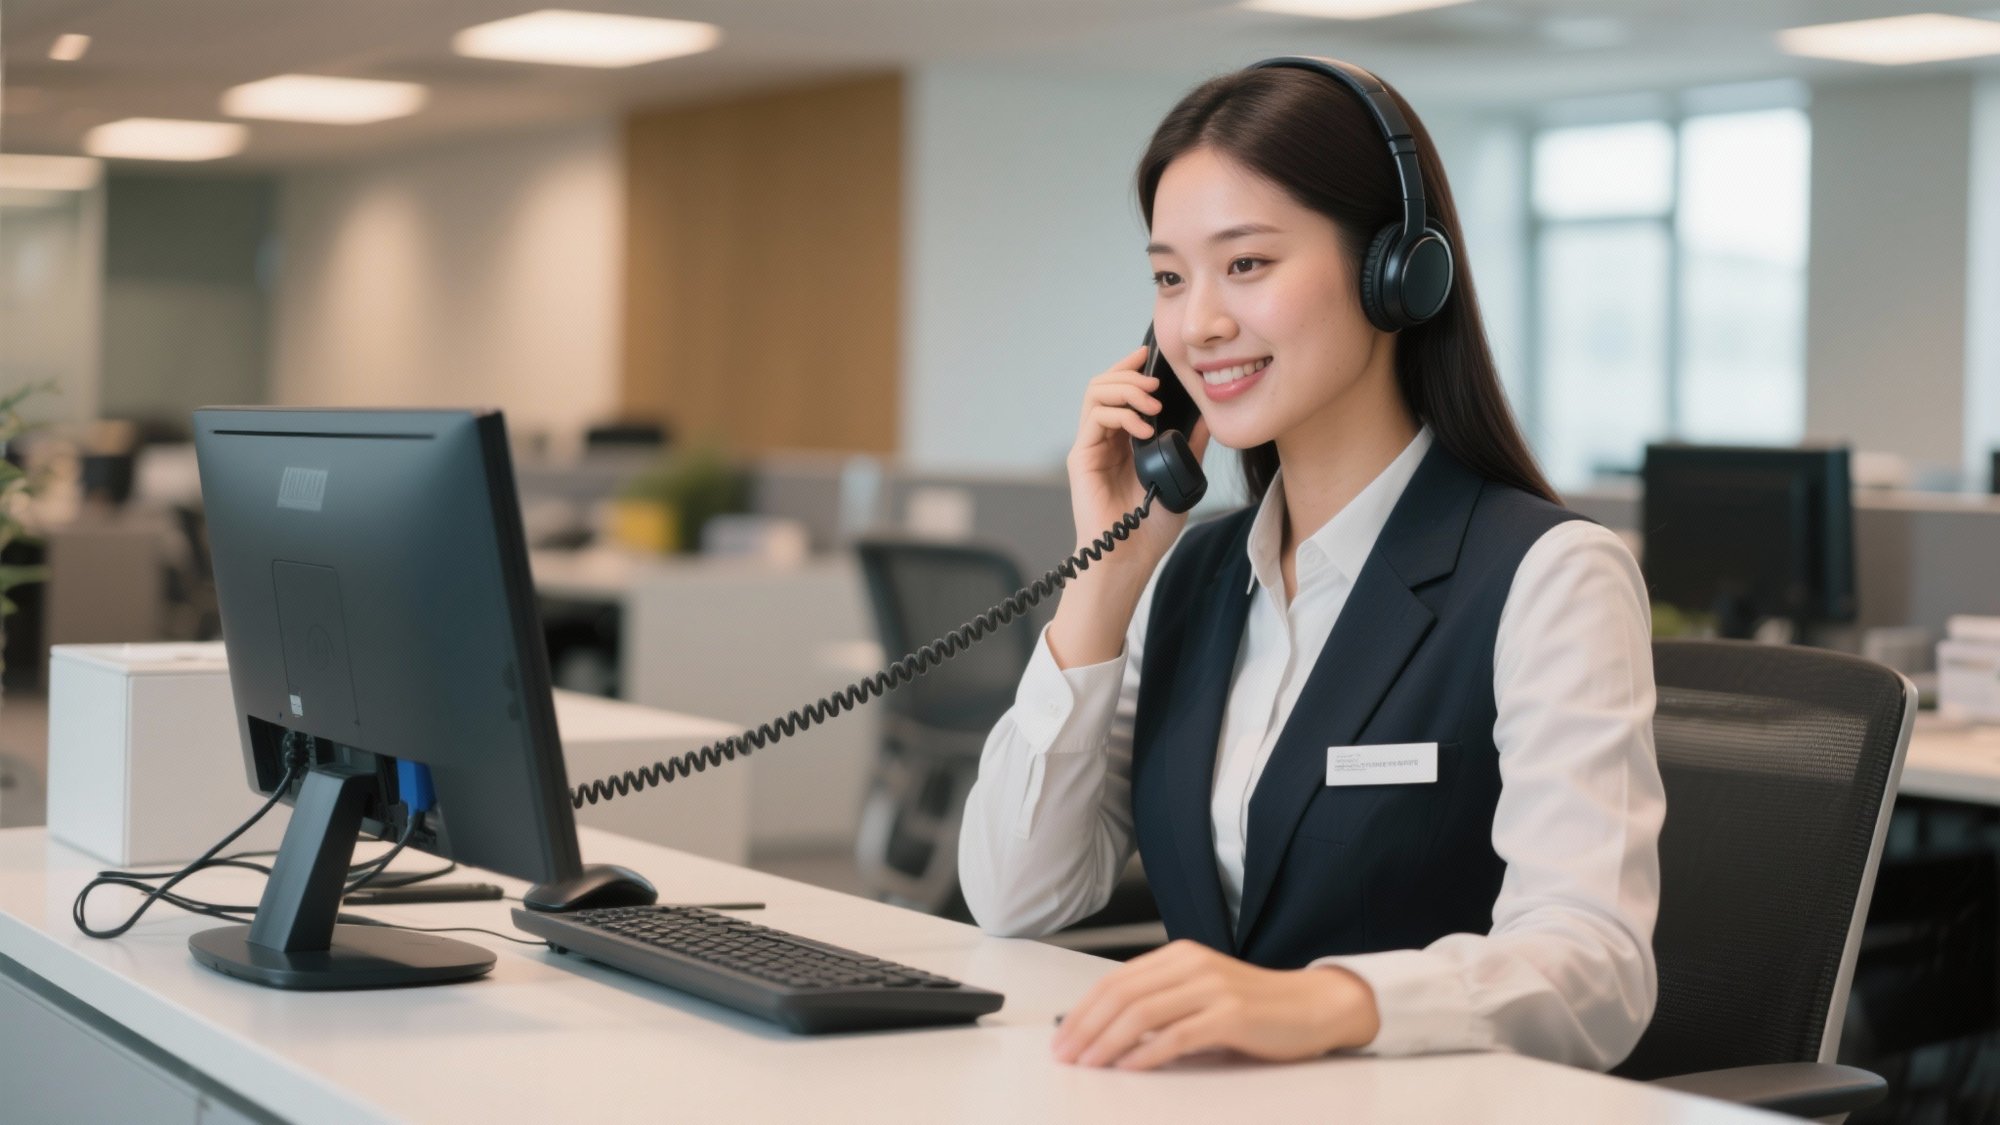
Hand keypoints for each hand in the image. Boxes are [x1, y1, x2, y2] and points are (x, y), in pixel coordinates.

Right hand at [1046, 349, 1210, 668]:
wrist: (1130, 558)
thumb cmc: (1150, 527)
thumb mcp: (1182, 478)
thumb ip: (1190, 446)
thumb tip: (1207, 417)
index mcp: (1124, 440)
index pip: (1121, 390)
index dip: (1132, 368)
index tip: (1152, 355)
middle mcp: (1104, 438)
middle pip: (1104, 384)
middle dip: (1130, 374)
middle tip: (1156, 385)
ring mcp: (1091, 446)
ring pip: (1096, 393)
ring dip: (1126, 389)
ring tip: (1152, 403)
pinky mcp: (1082, 458)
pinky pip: (1095, 418)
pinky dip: (1120, 413)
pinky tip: (1143, 427)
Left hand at [1050, 940, 1380, 1070]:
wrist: (1312, 1007)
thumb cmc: (1254, 1008)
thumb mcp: (1200, 995)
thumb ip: (1161, 1003)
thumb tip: (1107, 1032)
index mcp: (1178, 955)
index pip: (1115, 981)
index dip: (1082, 1011)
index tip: (1062, 1038)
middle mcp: (1191, 964)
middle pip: (1121, 994)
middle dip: (1085, 1027)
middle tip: (1065, 1055)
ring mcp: (1212, 987)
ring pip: (1143, 1012)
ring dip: (1107, 1042)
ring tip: (1088, 1064)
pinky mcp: (1231, 1014)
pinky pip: (1178, 1035)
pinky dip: (1147, 1053)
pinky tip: (1129, 1067)